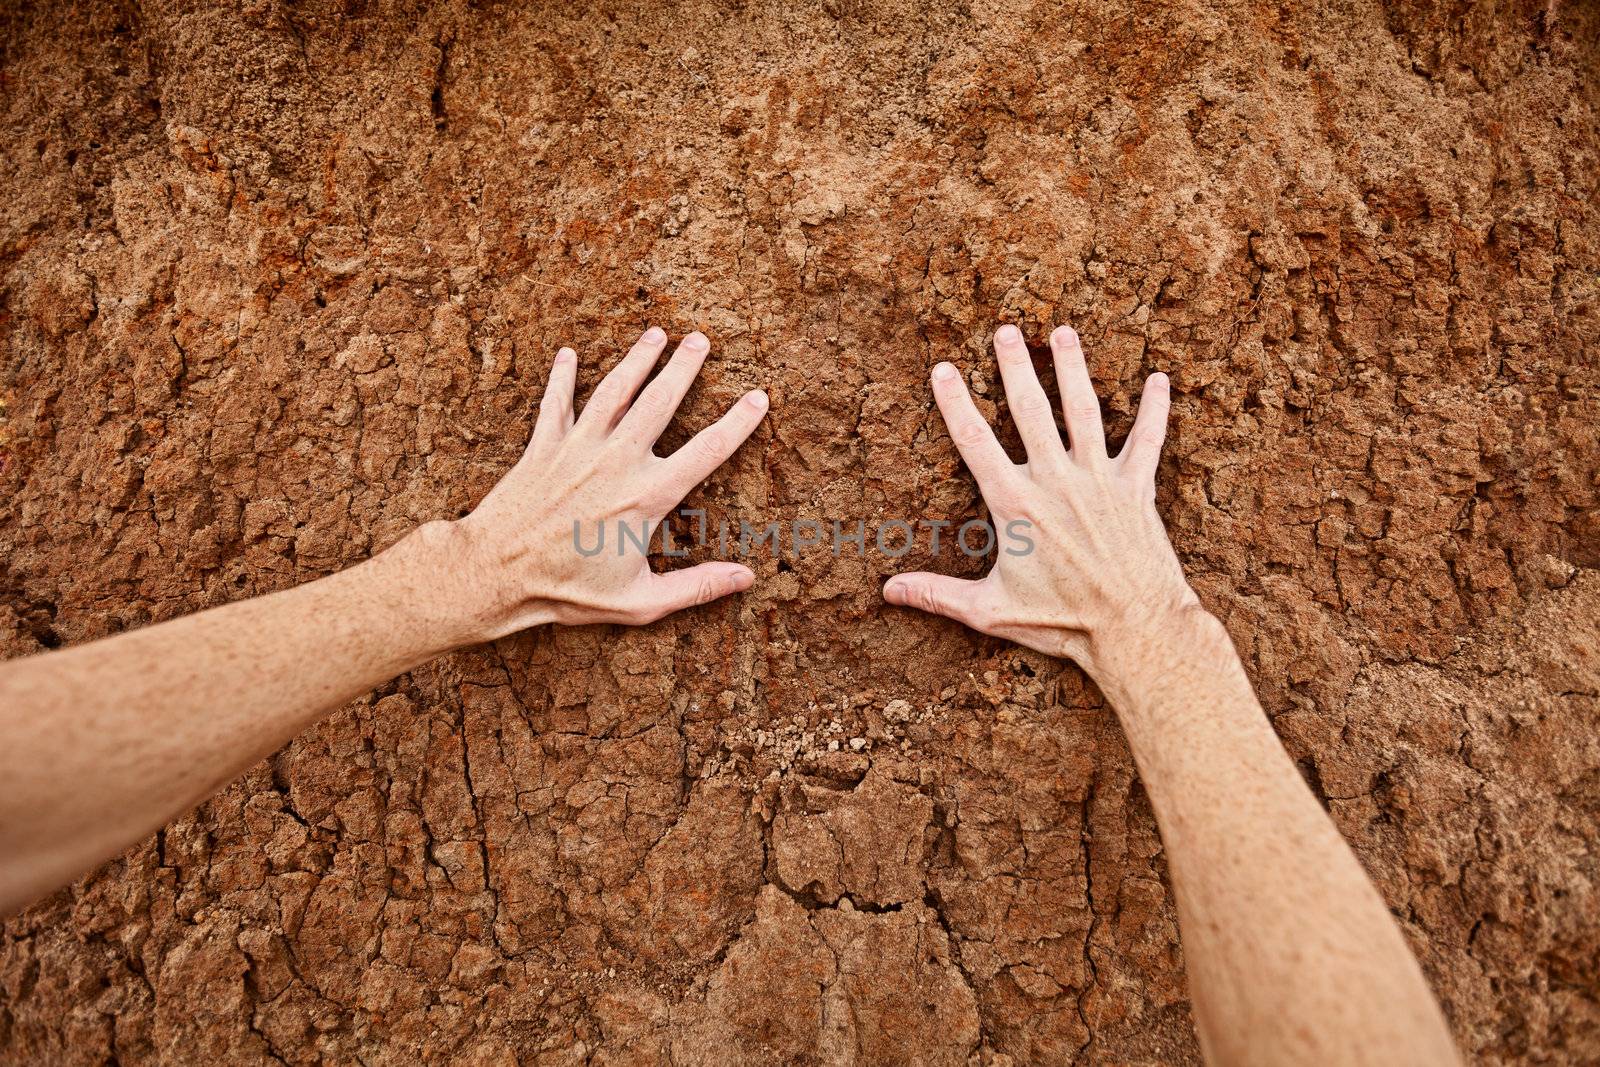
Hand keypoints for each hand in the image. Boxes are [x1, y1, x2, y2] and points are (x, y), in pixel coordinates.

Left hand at [414, 326, 768, 643]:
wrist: (493, 573)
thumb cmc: (566, 591)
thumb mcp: (639, 601)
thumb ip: (695, 588)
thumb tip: (746, 578)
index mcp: (646, 496)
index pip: (706, 451)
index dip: (738, 423)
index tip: (759, 397)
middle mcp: (615, 462)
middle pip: (659, 402)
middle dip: (683, 367)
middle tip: (701, 339)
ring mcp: (576, 449)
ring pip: (613, 391)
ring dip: (636, 359)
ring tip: (656, 333)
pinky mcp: (542, 448)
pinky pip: (555, 403)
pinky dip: (562, 377)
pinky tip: (568, 354)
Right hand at [883, 323, 1196, 677]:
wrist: (1134, 629)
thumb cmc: (1062, 622)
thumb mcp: (990, 611)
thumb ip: (938, 595)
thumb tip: (888, 591)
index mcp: (1016, 505)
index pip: (976, 442)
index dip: (956, 403)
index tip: (943, 369)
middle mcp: (1057, 482)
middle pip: (1031, 411)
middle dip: (1016, 368)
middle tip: (1006, 331)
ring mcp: (1100, 481)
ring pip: (1084, 411)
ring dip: (1073, 369)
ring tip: (1063, 333)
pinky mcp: (1137, 490)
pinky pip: (1148, 440)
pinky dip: (1155, 409)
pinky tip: (1158, 379)